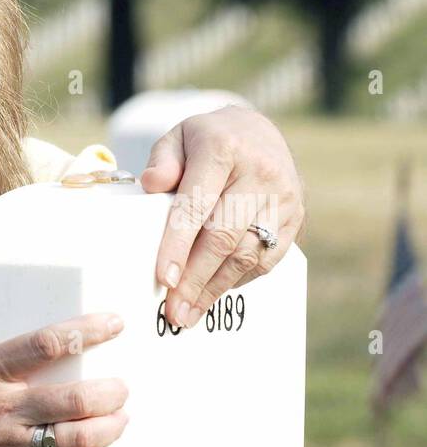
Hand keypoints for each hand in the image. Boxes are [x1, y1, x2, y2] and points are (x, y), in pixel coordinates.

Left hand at [142, 105, 304, 327]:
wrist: (257, 132)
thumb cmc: (206, 141)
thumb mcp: (177, 138)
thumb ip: (162, 161)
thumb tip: (151, 185)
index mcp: (224, 148)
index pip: (196, 204)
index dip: (179, 245)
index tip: (164, 279)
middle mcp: (261, 172)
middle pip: (224, 237)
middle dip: (195, 279)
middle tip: (173, 312)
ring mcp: (284, 196)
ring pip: (247, 254)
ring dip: (215, 289)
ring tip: (188, 313)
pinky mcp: (296, 216)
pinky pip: (267, 259)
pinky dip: (238, 280)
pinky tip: (213, 294)